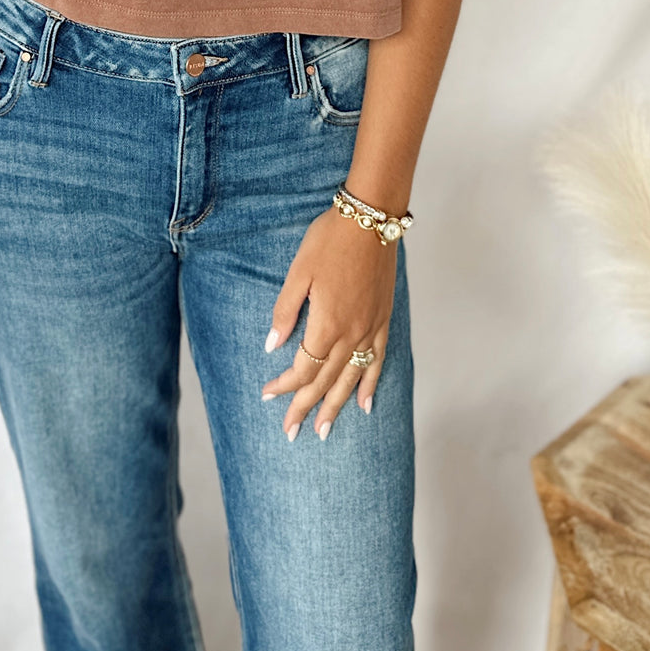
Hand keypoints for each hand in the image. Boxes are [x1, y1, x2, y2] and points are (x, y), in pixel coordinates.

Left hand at [261, 206, 396, 437]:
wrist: (371, 218)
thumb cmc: (329, 240)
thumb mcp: (299, 272)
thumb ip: (285, 312)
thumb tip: (272, 346)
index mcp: (327, 323)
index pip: (303, 368)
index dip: (284, 386)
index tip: (267, 394)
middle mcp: (351, 334)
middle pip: (325, 381)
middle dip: (306, 408)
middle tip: (291, 432)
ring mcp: (370, 329)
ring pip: (351, 379)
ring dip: (336, 407)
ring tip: (325, 431)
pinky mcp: (383, 320)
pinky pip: (377, 361)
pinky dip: (370, 384)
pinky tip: (364, 404)